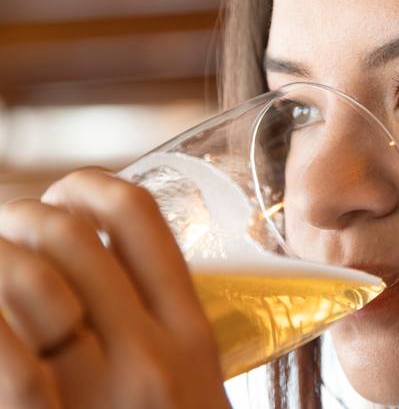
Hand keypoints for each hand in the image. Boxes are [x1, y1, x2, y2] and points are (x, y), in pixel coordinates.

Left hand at [0, 169, 231, 408]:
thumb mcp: (203, 394)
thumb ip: (171, 345)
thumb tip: (117, 297)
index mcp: (192, 338)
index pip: (139, 217)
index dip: (88, 185)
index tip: (64, 198)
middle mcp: (150, 355)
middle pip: (71, 236)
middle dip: (22, 215)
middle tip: (8, 233)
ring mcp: (98, 393)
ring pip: (30, 278)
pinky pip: (5, 350)